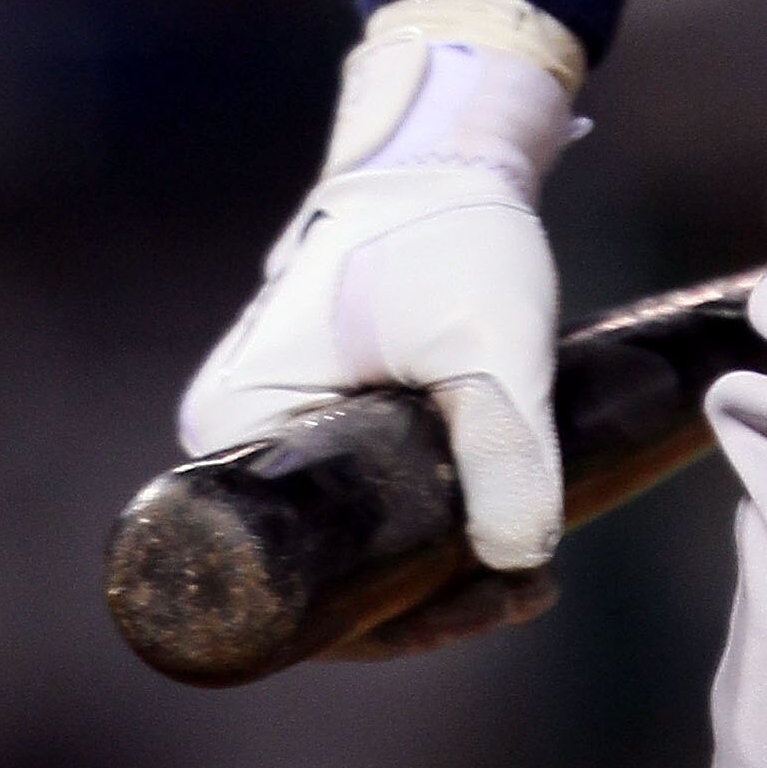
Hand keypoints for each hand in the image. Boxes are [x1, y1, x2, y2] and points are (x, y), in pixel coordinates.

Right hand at [180, 0, 584, 574]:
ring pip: (352, 538)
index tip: (484, 606)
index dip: (388, 621)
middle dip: (425, 599)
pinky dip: (428, 525)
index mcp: (235, 430)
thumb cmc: (450, 228)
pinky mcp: (322, 410)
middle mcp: (238, 442)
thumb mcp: (487, 339)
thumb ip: (505, 442)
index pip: (294, 579)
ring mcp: (277, 426)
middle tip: (527, 594)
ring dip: (434, 568)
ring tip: (531, 578)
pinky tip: (503, 544)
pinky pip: (365, 496)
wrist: (451, 146)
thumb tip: (518, 561)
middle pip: (324, 568)